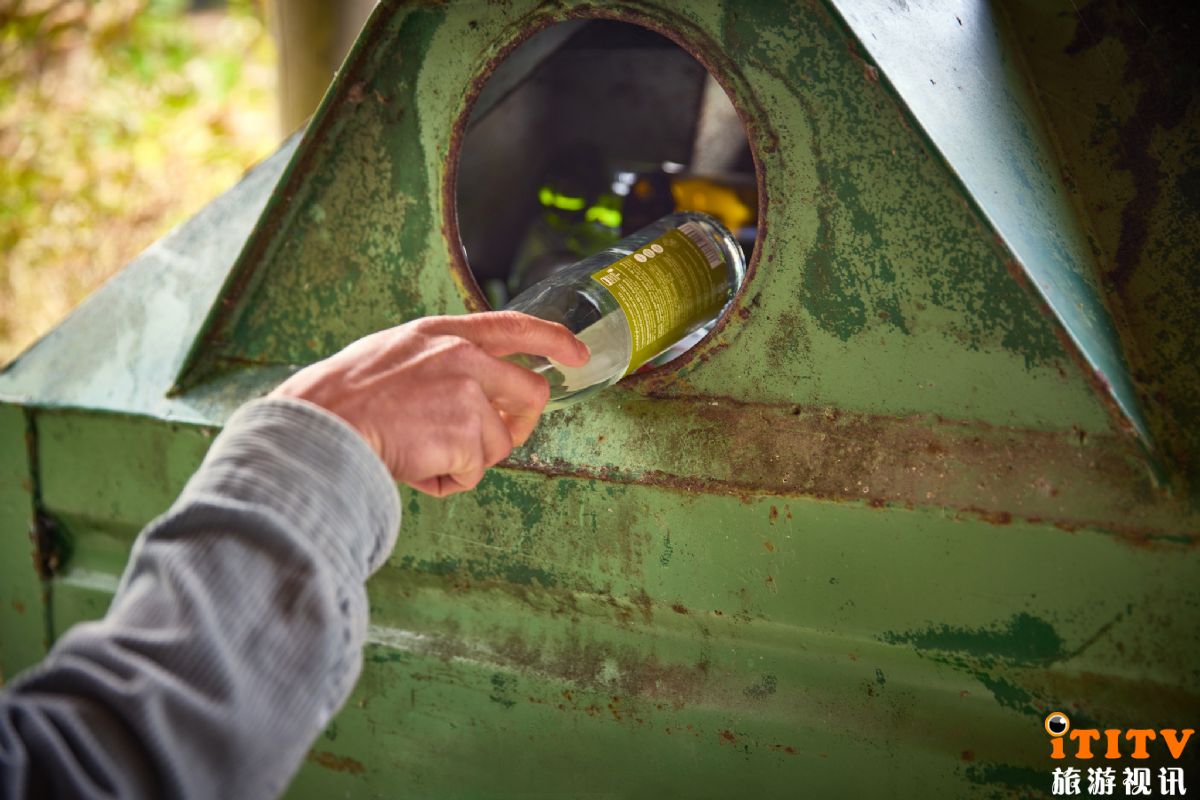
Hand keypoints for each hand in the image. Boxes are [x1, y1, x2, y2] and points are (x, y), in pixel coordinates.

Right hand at [270, 311, 588, 495]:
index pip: (514, 325)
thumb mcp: (392, 355)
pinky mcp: (466, 434)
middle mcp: (463, 356)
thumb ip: (439, 364)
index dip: (554, 340)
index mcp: (443, 333)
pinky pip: (472, 473)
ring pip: (498, 444)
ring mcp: (468, 394)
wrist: (321, 425)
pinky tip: (413, 469)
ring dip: (464, 461)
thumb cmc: (340, 399)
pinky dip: (445, 482)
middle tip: (482, 446)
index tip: (578, 355)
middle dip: (517, 426)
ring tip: (417, 455)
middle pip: (530, 394)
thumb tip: (475, 399)